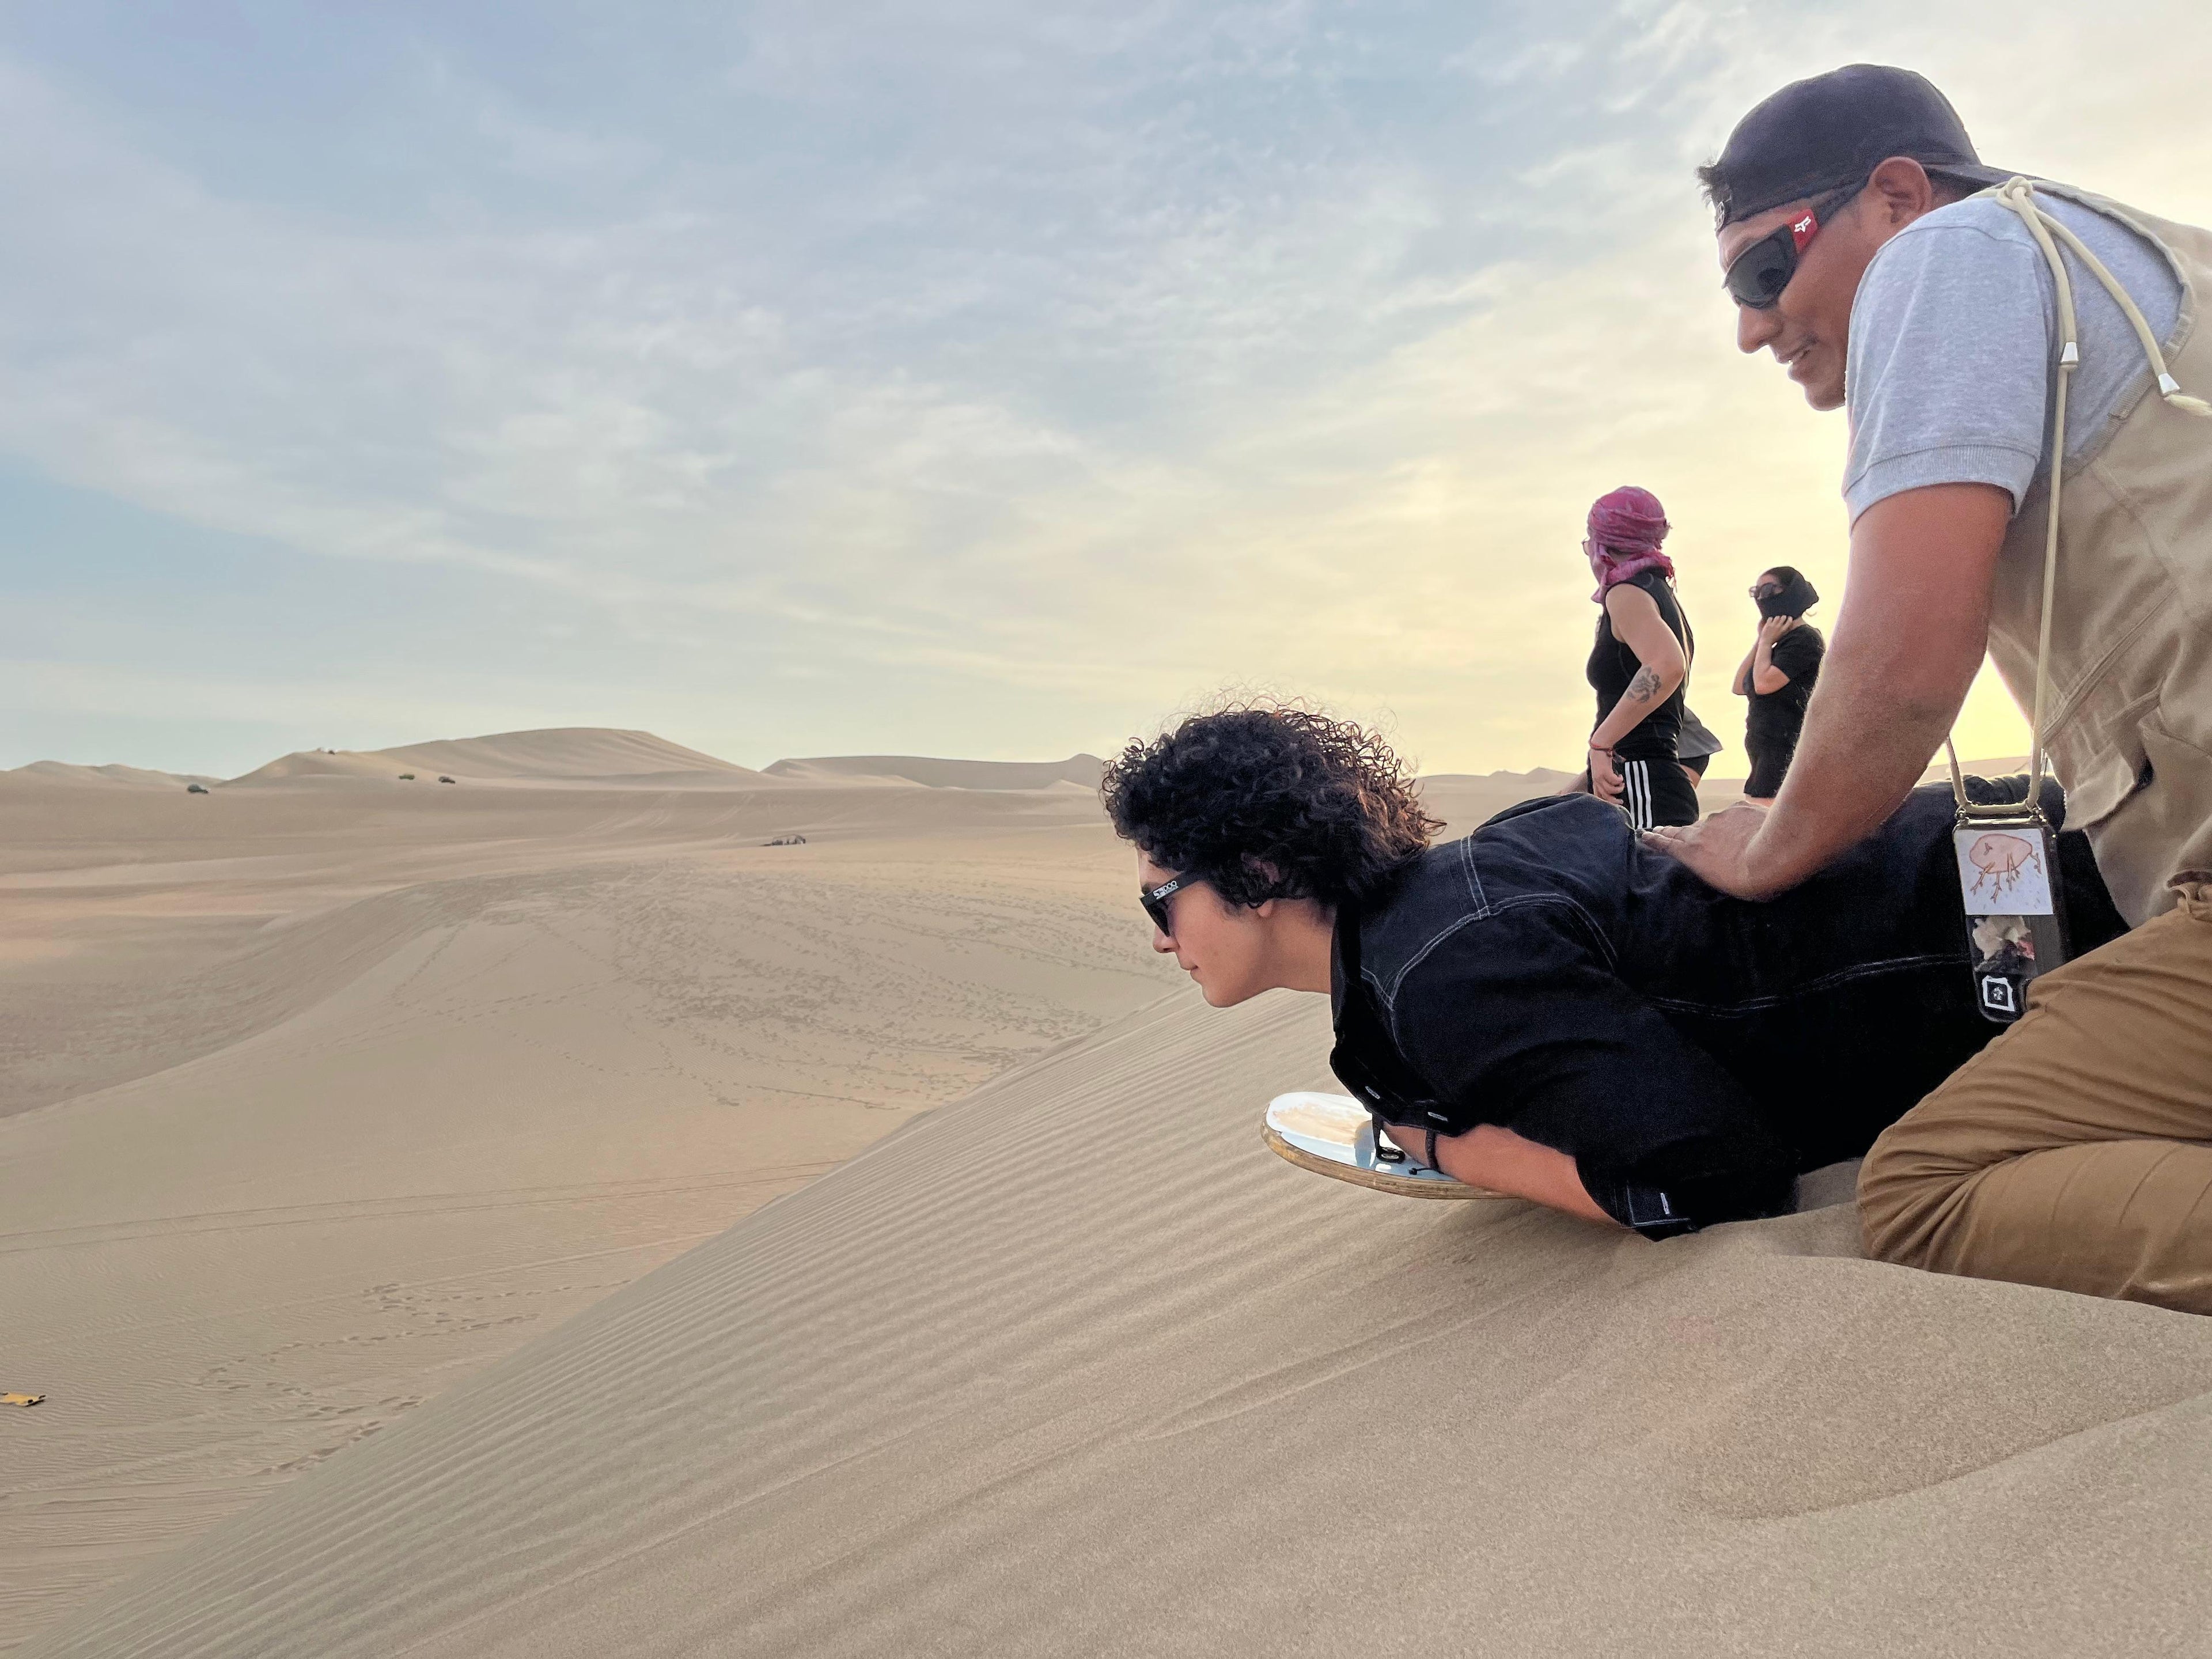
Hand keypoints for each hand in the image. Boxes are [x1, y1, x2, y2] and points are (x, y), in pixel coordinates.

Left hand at [1587, 745, 1622, 801]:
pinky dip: (1619, 780)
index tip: (1615, 803)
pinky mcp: (1604, 772)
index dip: (1606, 802)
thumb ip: (1605, 780)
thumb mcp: (1601, 772)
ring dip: (1619, 789)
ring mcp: (1600, 777)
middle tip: (1621, 801)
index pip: (1598, 796)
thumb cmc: (1602, 760)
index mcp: (1595, 782)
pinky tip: (1621, 777)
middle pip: (1605, 796)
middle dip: (1614, 801)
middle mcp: (1596, 781)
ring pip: (1610, 790)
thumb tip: (1614, 787)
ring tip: (1622, 785)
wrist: (1599, 748)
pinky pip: (1614, 781)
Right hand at [1641, 802, 1785, 898]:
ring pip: (1713, 823)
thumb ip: (1711, 867)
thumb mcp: (1722, 883)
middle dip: (1673, 831)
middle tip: (1662, 830)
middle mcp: (1700, 830)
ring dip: (1716, 830)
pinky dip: (1738, 821)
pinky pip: (1735, 814)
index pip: (1667, 843)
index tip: (1646, 834)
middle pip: (1683, 830)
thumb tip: (1715, 863)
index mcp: (1691, 852)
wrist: (1775, 854)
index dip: (1656, 839)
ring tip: (1727, 840)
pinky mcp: (1739, 807)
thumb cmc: (1750, 880)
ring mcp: (1720, 816)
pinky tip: (1750, 829)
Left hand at [1756, 614, 1790, 646]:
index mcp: (1783, 630)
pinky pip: (1770, 618)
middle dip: (1783, 617)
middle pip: (1783, 617)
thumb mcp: (1782, 635)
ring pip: (1777, 617)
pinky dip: (1770, 619)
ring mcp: (1773, 626)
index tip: (1789, 617)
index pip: (1789, 621)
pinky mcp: (1767, 625)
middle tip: (1782, 617)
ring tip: (1775, 620)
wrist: (1766, 642)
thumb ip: (1786, 630)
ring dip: (1776, 618)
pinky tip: (1770, 621)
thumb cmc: (1775, 639)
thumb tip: (1790, 624)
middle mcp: (1779, 627)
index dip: (1790, 618)